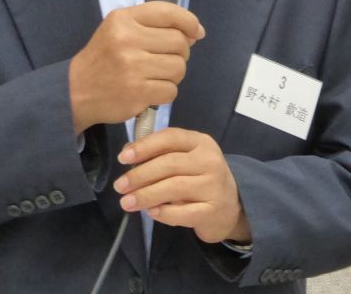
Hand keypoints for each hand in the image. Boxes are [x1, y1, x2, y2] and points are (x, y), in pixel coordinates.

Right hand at [68, 3, 204, 134]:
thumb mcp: (119, 29)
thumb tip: (195, 32)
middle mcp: (127, 39)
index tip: (196, 32)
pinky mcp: (137, 93)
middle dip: (179, 53)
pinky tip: (149, 90)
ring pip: (179, 68)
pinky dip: (165, 92)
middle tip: (163, 59)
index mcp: (123, 19)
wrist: (76, 90)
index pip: (168, 12)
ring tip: (154, 75)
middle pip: (179, 42)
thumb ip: (153, 25)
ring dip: (173, 74)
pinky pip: (171, 90)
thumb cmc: (104, 57)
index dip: (189, 21)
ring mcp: (132, 67)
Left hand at [112, 127, 250, 244]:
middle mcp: (210, 161)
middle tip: (119, 186)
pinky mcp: (213, 211)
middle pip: (169, 164)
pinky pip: (182, 212)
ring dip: (145, 195)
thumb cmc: (199, 177)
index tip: (123, 158)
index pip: (170, 138)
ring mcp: (214, 186)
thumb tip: (128, 152)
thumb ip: (160, 153)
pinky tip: (150, 212)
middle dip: (139, 175)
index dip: (144, 146)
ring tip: (126, 202)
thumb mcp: (185, 159)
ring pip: (173, 187)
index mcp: (200, 142)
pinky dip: (163, 213)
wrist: (231, 207)